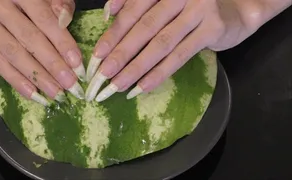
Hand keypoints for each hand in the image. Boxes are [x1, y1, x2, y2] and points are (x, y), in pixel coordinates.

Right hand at [0, 0, 84, 105]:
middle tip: (70, 84)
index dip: (62, 42)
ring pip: (15, 55)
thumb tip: (65, 20)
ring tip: (56, 93)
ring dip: (38, 77)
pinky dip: (16, 81)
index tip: (77, 63)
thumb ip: (56, 3)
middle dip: (53, 65)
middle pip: (30, 40)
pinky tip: (33, 93)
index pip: (45, 20)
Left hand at [84, 0, 287, 101]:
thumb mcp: (166, 2)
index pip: (133, 11)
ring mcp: (198, 10)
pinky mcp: (211, 29)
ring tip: (118, 85)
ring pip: (160, 44)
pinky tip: (143, 86)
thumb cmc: (195, 7)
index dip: (114, 33)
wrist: (238, 8)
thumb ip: (140, 5)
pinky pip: (180, 55)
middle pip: (144, 28)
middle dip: (121, 54)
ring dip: (137, 67)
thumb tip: (109, 13)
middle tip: (103, 75)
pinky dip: (160, 72)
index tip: (97, 55)